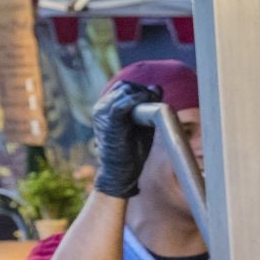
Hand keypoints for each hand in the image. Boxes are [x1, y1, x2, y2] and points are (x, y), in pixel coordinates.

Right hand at [91, 80, 160, 197]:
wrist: (121, 173)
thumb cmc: (133, 151)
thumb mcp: (143, 124)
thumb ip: (149, 106)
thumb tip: (157, 87)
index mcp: (107, 107)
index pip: (124, 86)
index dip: (141, 89)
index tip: (156, 98)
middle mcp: (102, 108)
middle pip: (125, 86)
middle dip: (143, 91)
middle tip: (156, 100)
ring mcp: (103, 114)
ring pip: (123, 91)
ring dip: (142, 95)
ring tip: (153, 104)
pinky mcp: (108, 122)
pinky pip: (121, 104)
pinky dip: (136, 100)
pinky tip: (147, 102)